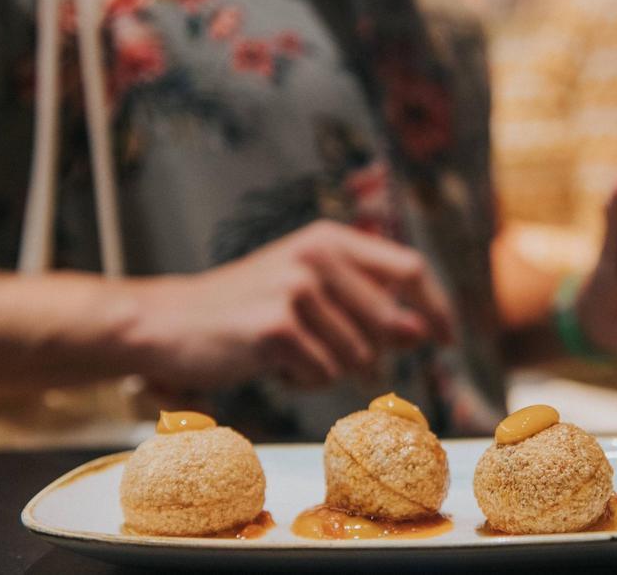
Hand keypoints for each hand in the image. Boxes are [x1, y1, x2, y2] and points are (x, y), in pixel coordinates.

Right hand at [127, 220, 452, 390]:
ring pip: (358, 356)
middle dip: (371, 351)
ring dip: (328, 366)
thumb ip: (365, 300)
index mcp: (330, 239)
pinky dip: (302, 378)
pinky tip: (269, 361)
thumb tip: (420, 330)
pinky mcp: (277, 327)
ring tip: (287, 349)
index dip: (436, 307)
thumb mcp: (309, 286)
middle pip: (390, 321)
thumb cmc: (247, 307)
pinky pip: (323, 373)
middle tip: (323, 350)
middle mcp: (318, 255)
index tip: (448, 338)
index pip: (410, 270)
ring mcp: (297, 289)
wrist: (167, 320)